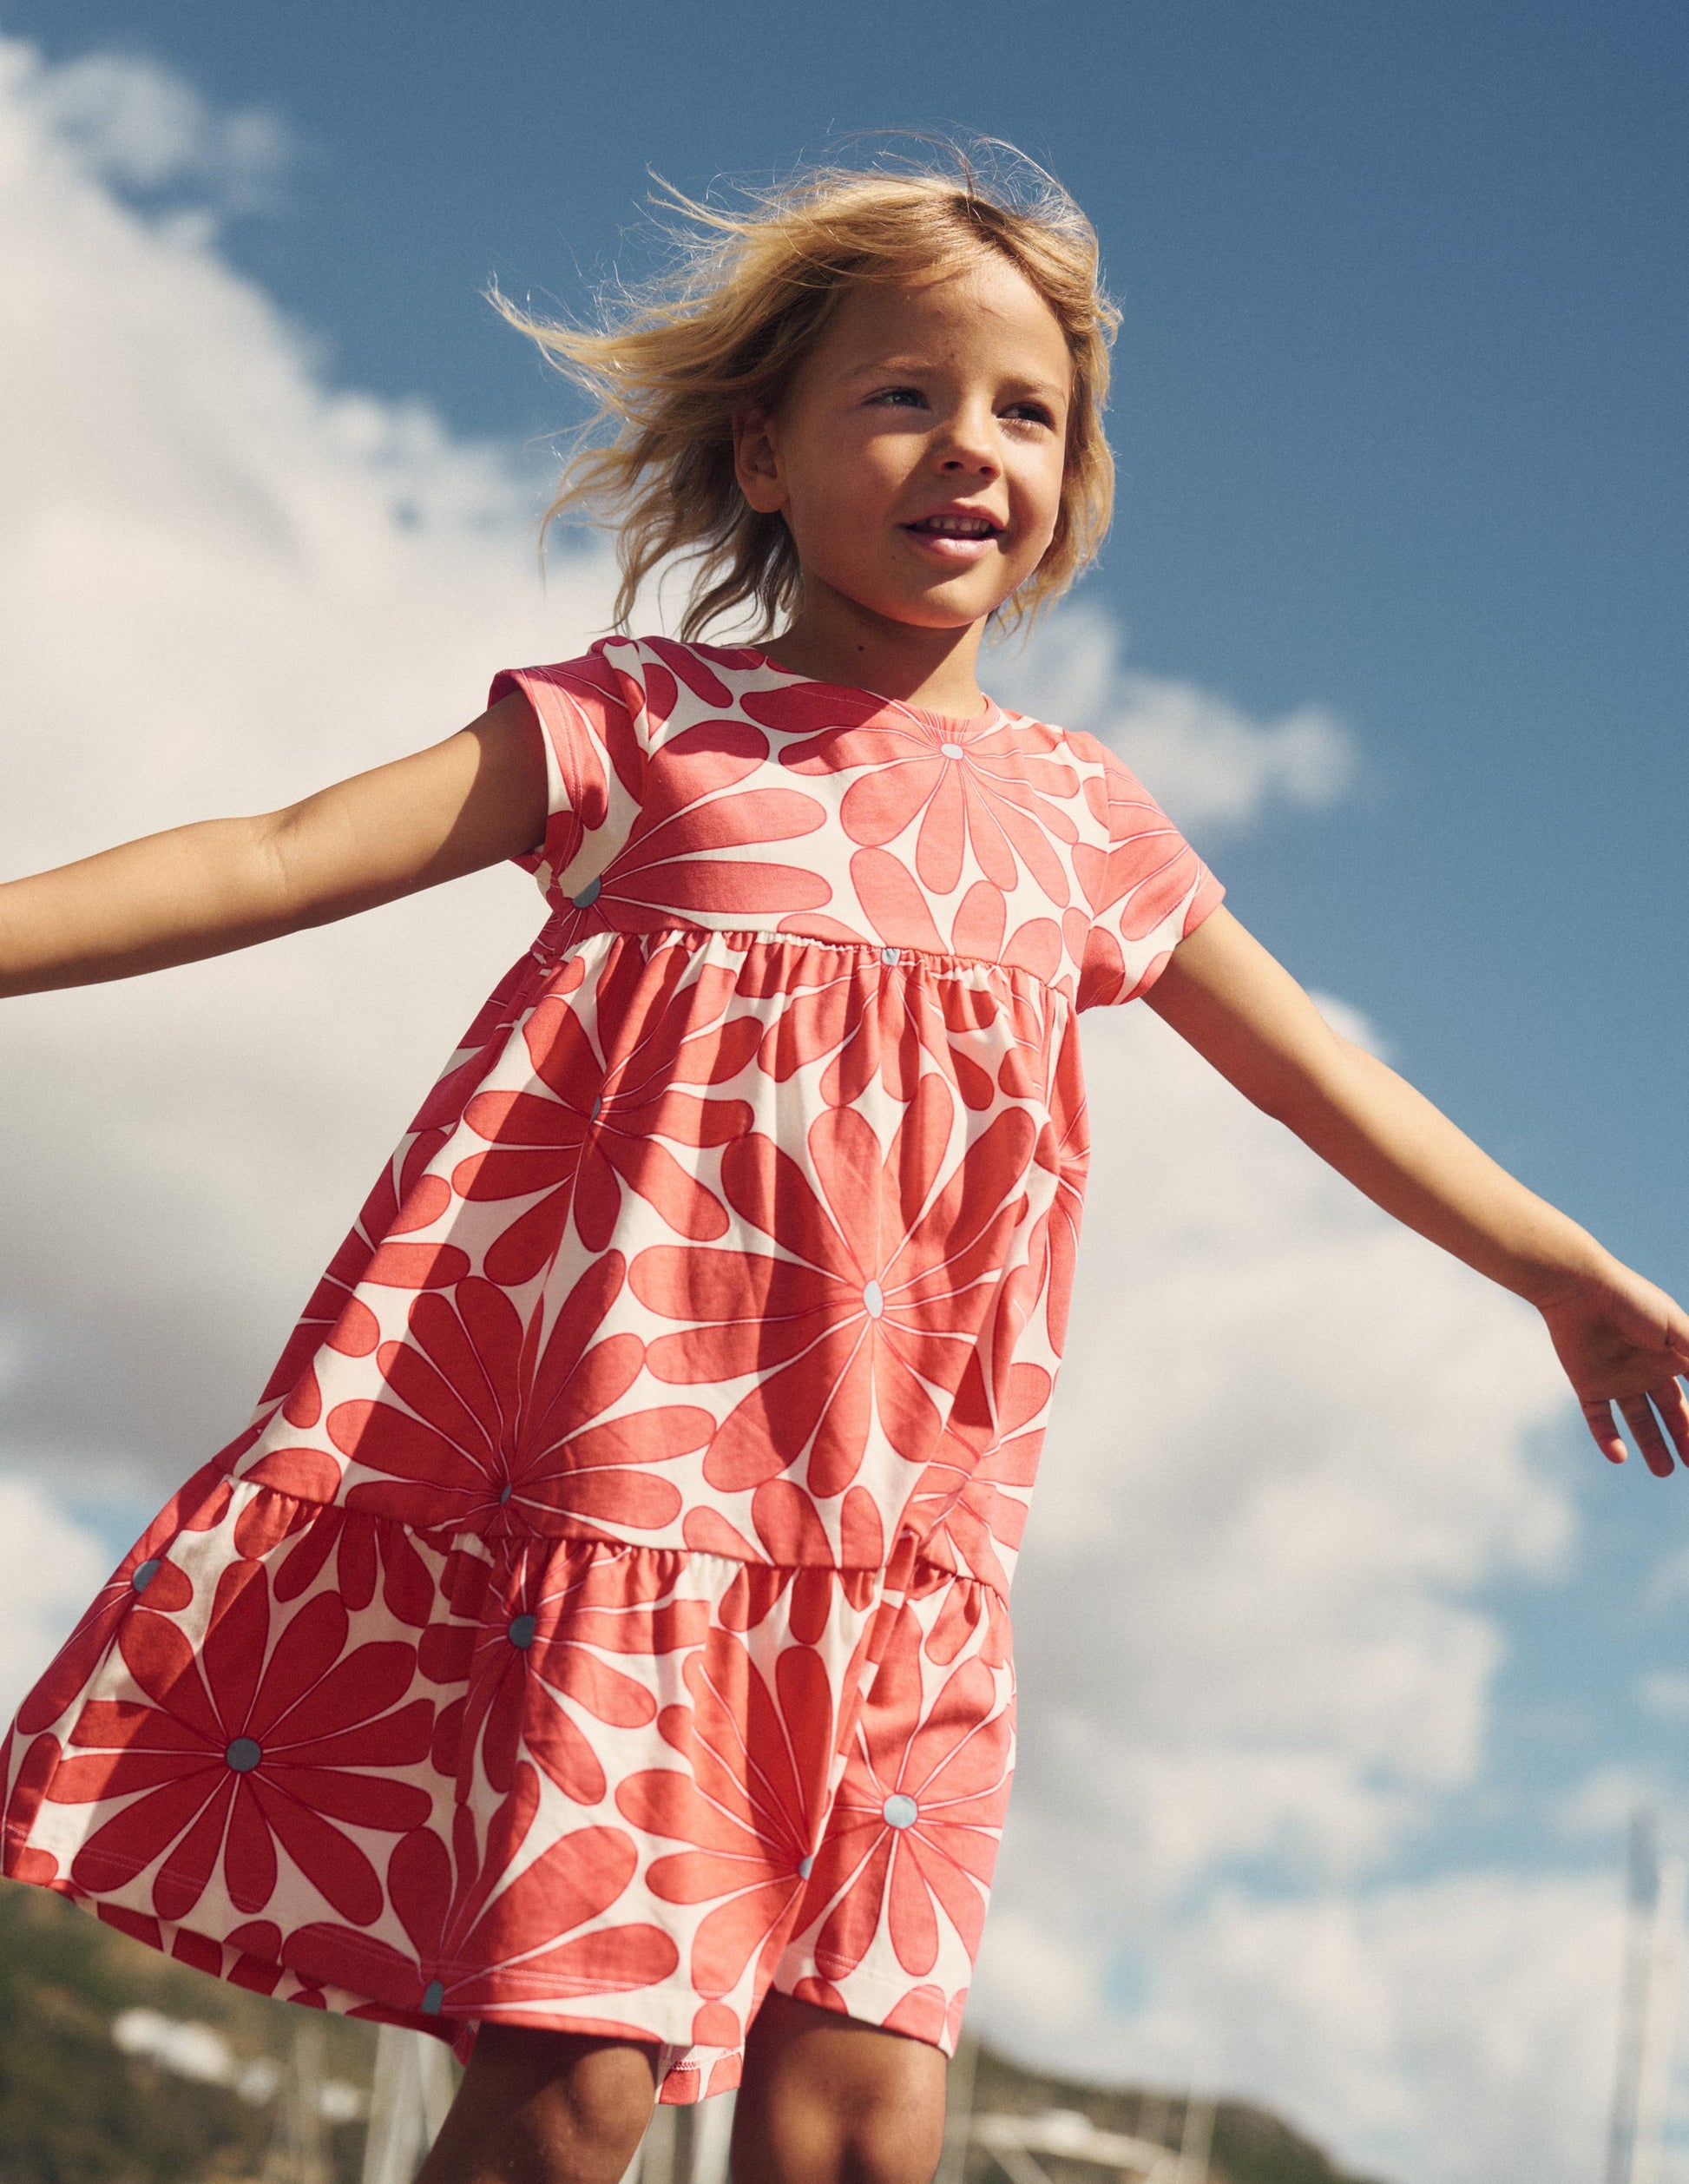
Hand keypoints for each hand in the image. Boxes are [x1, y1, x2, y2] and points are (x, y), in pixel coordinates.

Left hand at [1537, 1260, 1688, 1476]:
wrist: (1577, 1288)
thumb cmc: (1632, 1302)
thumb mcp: (1677, 1331)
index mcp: (1672, 1354)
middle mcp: (1647, 1368)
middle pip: (1670, 1409)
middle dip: (1683, 1435)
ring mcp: (1617, 1377)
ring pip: (1637, 1419)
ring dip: (1651, 1444)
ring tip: (1665, 1471)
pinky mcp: (1587, 1382)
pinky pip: (1598, 1417)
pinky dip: (1607, 1438)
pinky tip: (1618, 1457)